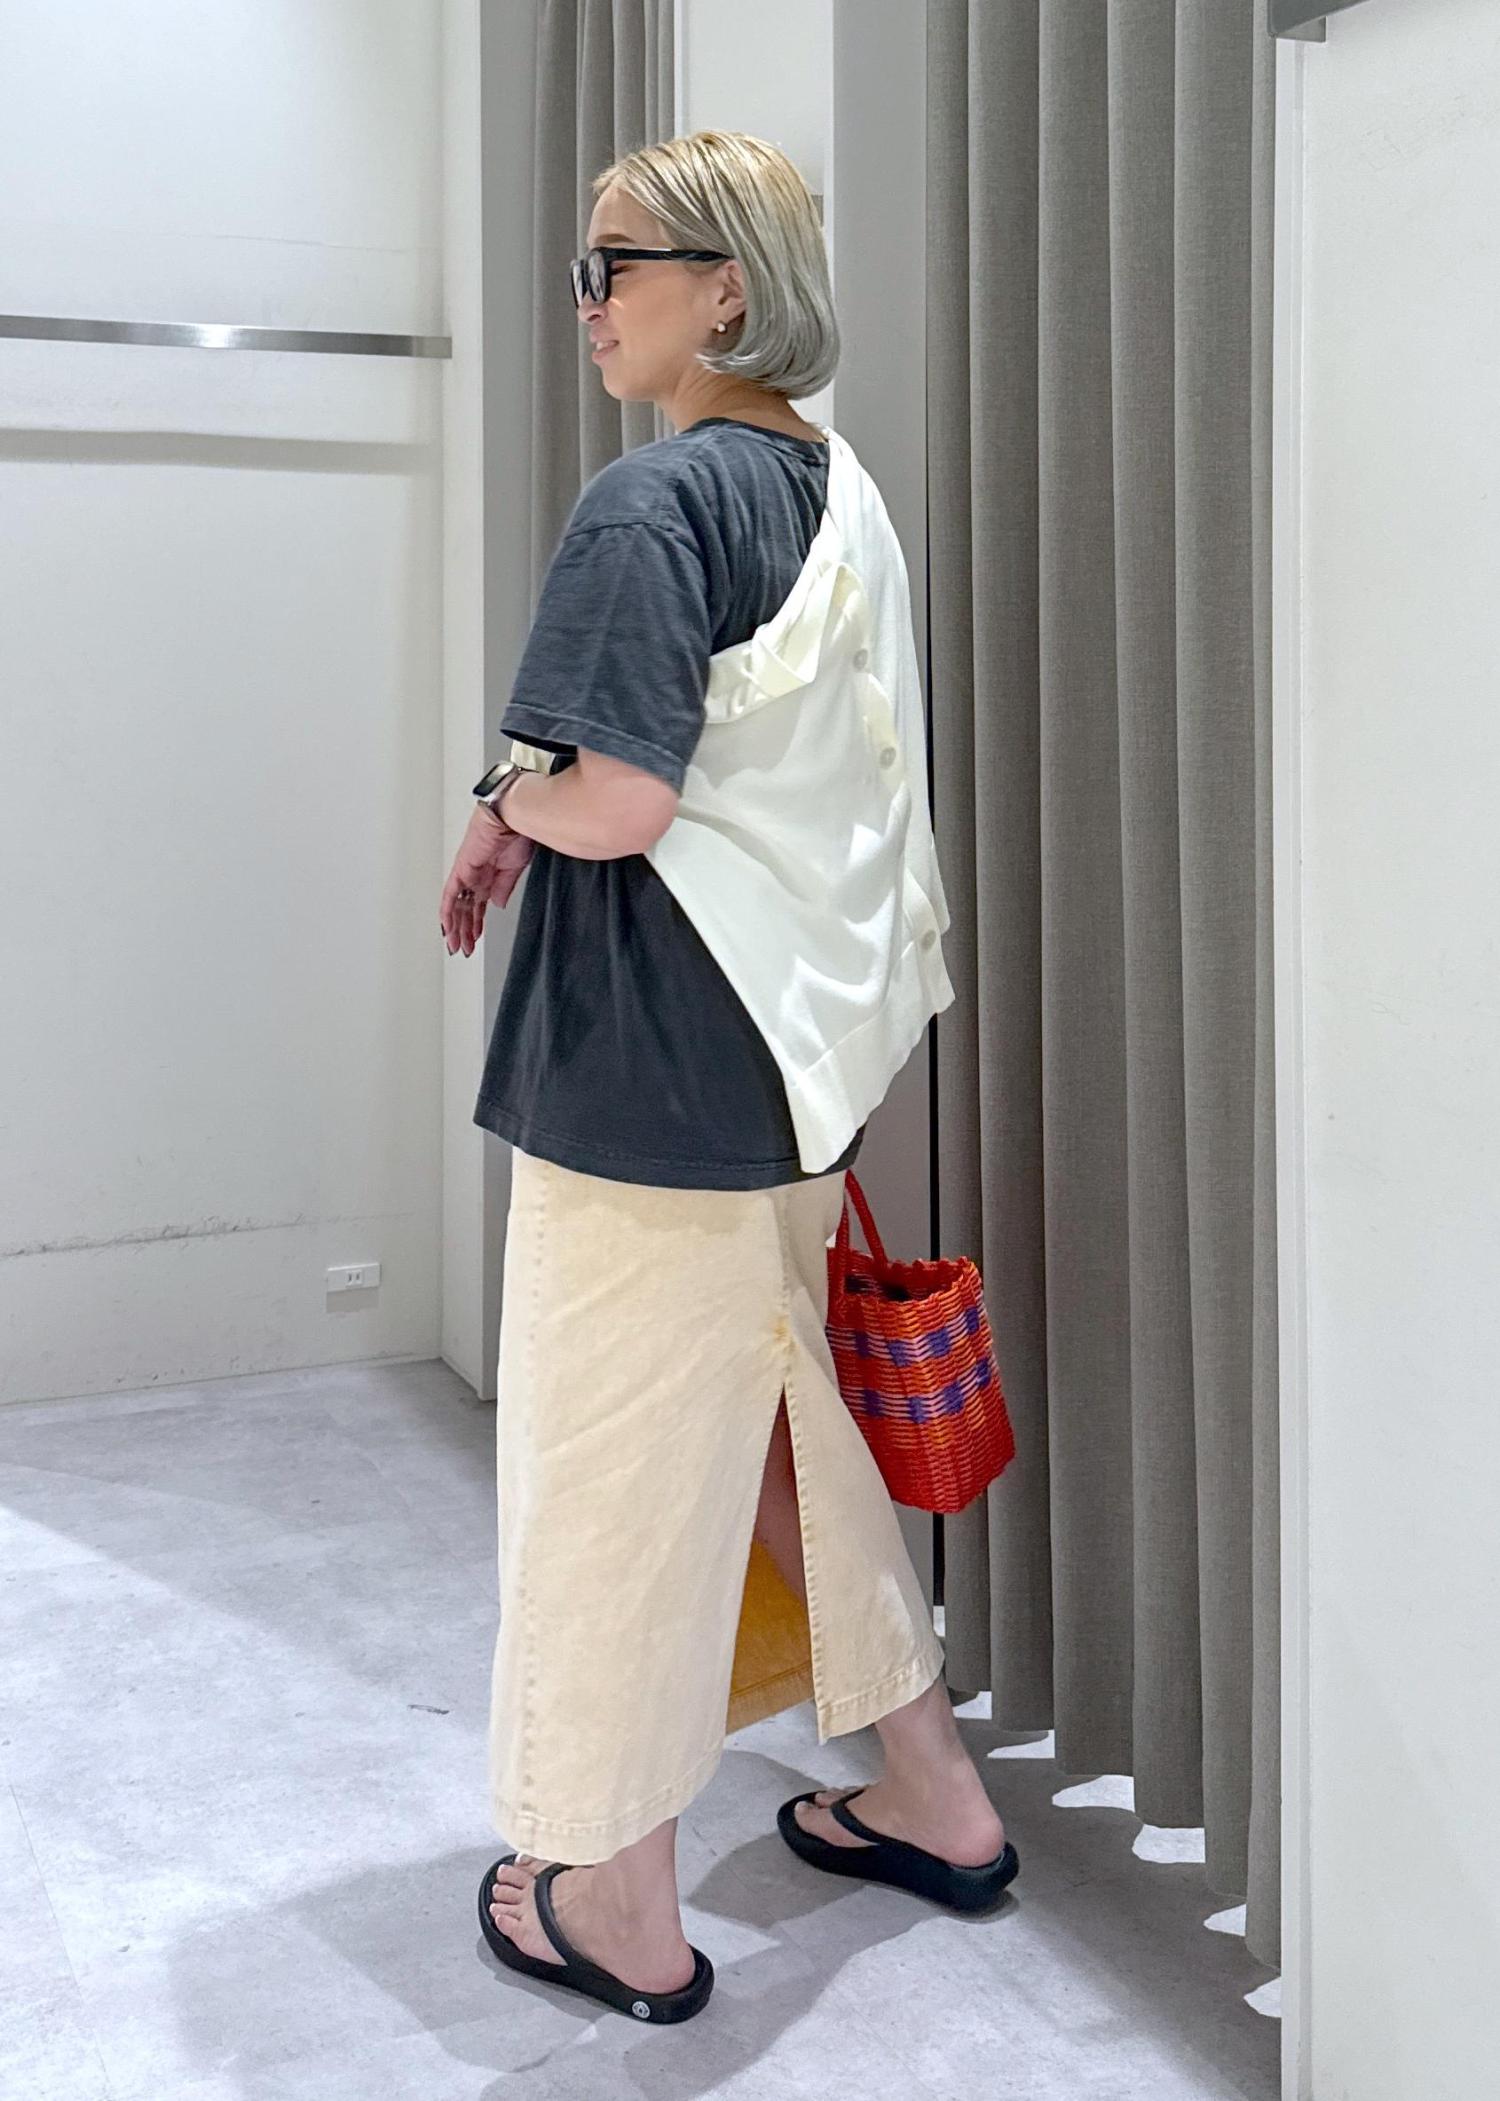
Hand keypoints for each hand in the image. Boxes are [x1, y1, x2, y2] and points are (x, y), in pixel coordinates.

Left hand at [440, 805, 535, 955]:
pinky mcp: (461, 869)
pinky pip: (450, 895)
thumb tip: (497, 904)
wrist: (514, 816)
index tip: (475, 938)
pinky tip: (447, 928)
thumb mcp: (515, 868)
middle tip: (462, 948)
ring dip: (457, 928)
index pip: (478, 904)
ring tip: (456, 946)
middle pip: (465, 909)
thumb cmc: (519, 832)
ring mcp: (467, 872)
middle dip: (464, 931)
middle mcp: (476, 875)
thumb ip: (504, 888)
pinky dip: (448, 913)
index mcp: (490, 875)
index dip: (476, 923)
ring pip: (457, 906)